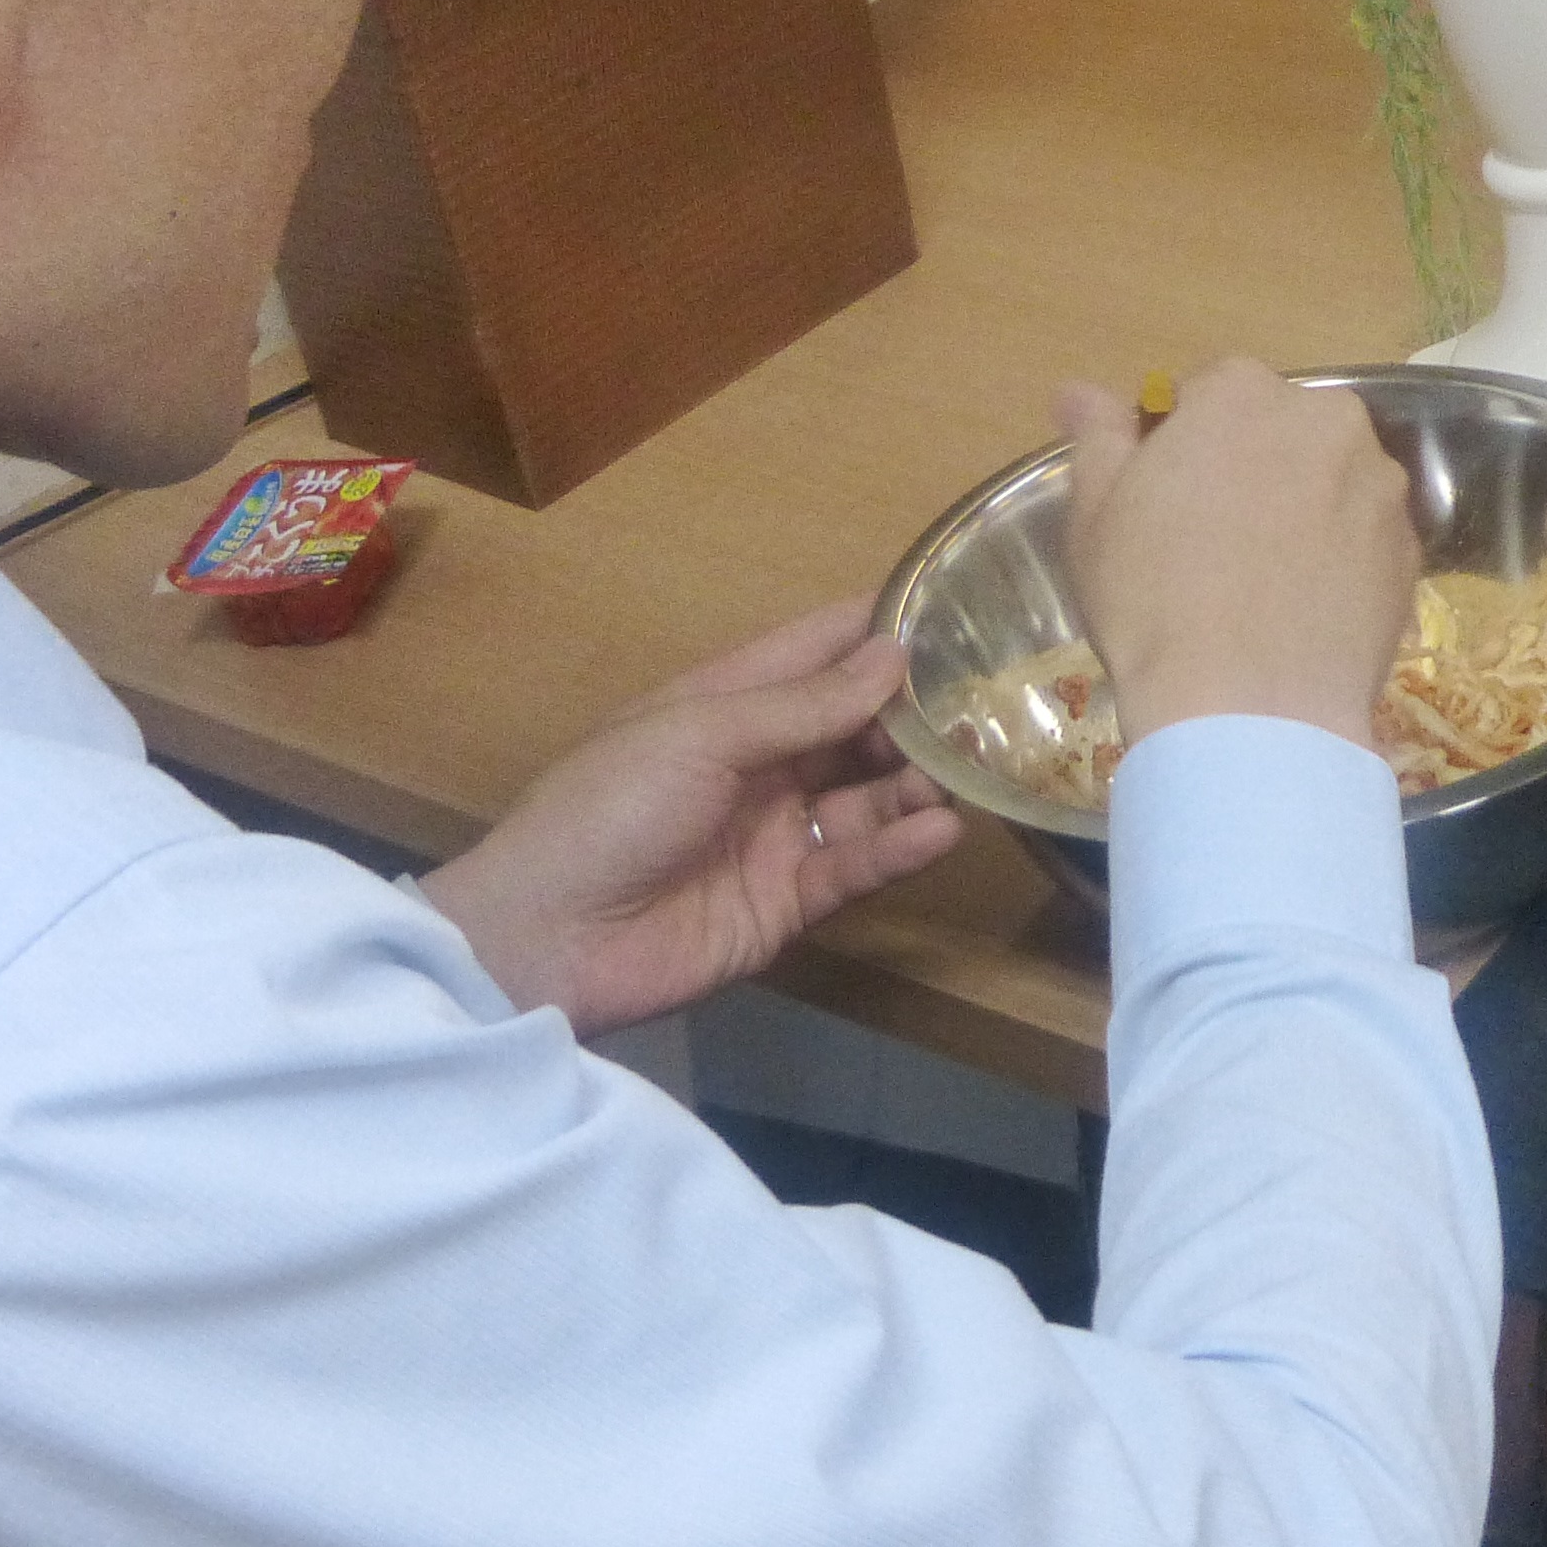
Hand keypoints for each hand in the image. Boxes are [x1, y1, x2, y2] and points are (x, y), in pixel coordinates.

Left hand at [422, 600, 959, 1035]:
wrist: (549, 938)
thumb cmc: (610, 809)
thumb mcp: (701, 734)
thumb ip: (804, 704)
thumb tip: (895, 653)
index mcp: (726, 703)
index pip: (818, 651)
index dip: (881, 630)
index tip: (963, 608)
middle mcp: (759, 762)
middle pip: (856, 727)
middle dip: (919, 713)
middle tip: (997, 703)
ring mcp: (774, 834)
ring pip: (867, 797)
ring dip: (918, 781)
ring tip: (976, 769)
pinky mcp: (785, 903)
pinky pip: (854, 867)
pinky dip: (898, 848)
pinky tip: (941, 829)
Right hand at [1055, 358, 1415, 752]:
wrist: (1252, 710)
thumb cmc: (1154, 601)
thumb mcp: (1097, 514)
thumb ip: (1099, 437)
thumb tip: (1078, 391)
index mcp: (1242, 394)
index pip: (1209, 393)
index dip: (1184, 446)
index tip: (1167, 501)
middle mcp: (1326, 420)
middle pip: (1281, 431)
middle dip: (1252, 469)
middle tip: (1211, 545)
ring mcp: (1381, 486)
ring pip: (1332, 481)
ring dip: (1304, 510)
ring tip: (1264, 586)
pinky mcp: (1411, 552)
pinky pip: (1365, 538)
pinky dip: (1341, 560)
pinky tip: (1305, 613)